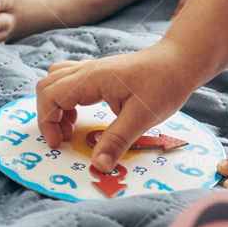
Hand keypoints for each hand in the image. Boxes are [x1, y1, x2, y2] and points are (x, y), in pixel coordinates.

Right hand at [36, 40, 196, 170]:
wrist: (180, 61)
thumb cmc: (164, 84)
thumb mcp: (142, 117)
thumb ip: (117, 141)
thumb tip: (99, 165)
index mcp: (91, 79)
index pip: (50, 95)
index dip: (48, 122)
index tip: (60, 144)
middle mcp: (87, 71)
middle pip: (47, 86)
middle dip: (48, 115)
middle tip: (65, 138)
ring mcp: (93, 69)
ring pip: (56, 81)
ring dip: (56, 105)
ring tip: (73, 127)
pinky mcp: (100, 73)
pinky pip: (70, 81)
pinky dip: (68, 99)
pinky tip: (85, 115)